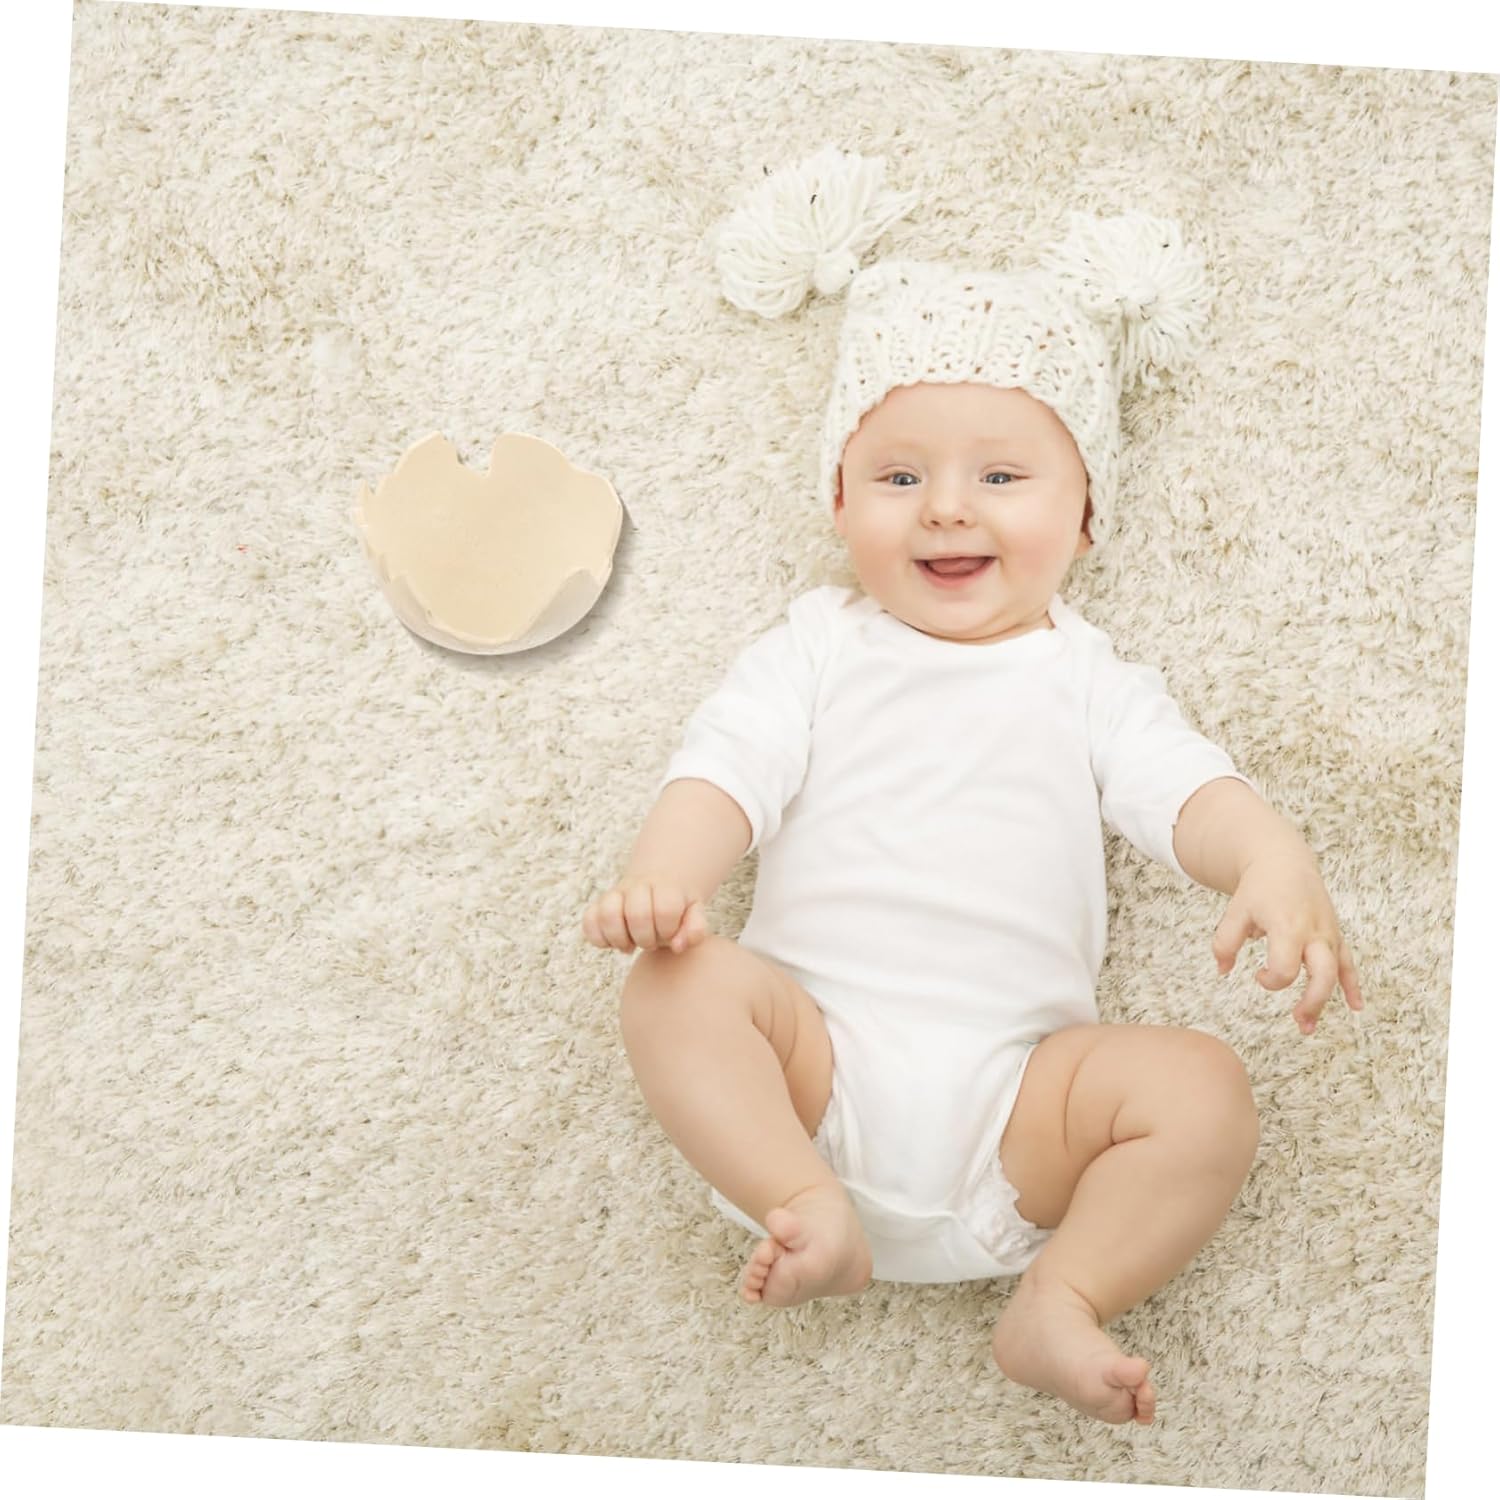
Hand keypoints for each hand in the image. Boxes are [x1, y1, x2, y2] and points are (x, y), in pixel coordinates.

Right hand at [581, 875, 707, 954]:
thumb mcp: (695, 915)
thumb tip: (678, 946)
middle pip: (637, 914)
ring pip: (608, 914)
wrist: (660, 885)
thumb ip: (696, 930)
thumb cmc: (678, 907)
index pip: (665, 910)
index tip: (669, 934)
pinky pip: (588, 920)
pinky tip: (613, 943)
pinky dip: (598, 938)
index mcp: (666, 887)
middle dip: (645, 938)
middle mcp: (639, 886)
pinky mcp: (598, 905)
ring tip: (629, 944)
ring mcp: (616, 894)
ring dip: (620, 938)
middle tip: (650, 942)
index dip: (668, 930)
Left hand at [1211, 848, 1364, 1033]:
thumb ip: (1225, 942)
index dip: (1271, 980)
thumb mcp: (1235, 912)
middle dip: (1312, 1002)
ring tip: (1308, 1026)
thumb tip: (1223, 971)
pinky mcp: (1334, 934)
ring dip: (1327, 1001)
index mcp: (1287, 926)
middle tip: (1297, 1021)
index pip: (1285, 968)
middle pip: (1322, 975)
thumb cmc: (1259, 888)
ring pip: (1337, 972)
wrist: (1284, 861)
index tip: (1258, 975)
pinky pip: (1347, 962)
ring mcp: (1327, 934)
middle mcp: (1313, 932)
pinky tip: (1355, 1006)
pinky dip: (1352, 985)